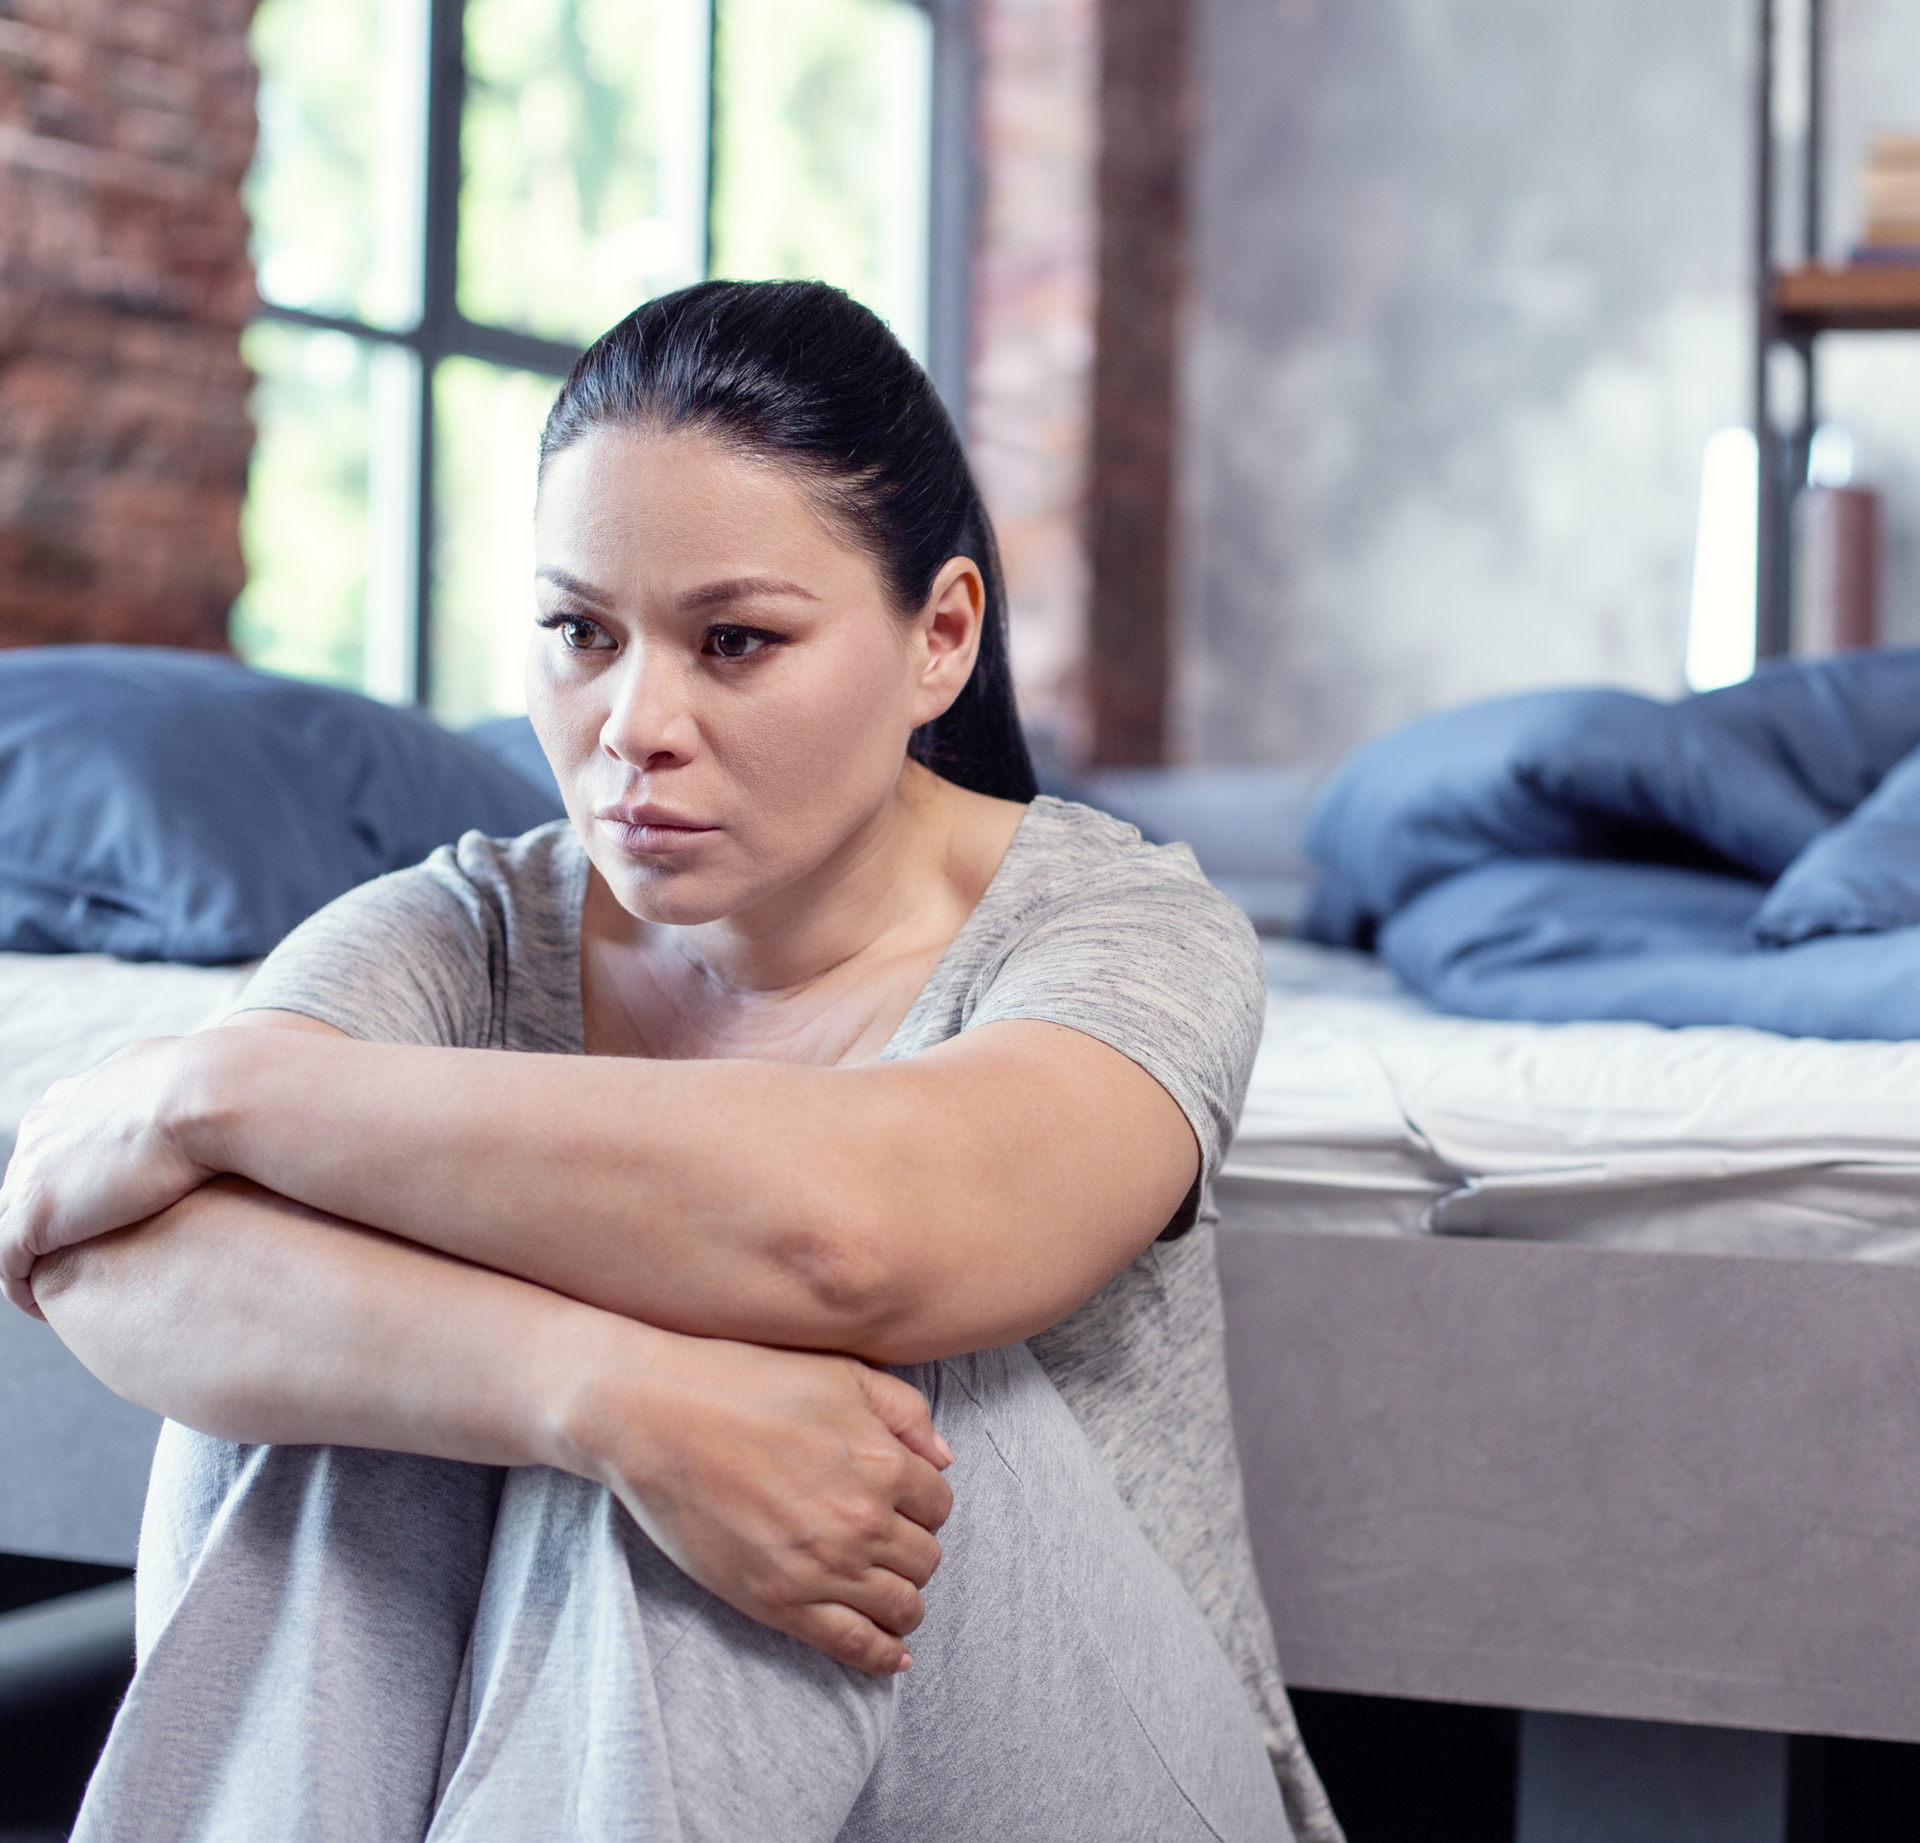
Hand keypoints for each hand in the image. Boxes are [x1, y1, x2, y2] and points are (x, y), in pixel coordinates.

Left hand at [1, 1037, 214, 1317]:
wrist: (213, 1092)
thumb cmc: (225, 1087)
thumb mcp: (195, 1084)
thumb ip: (184, 1102)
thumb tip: (223, 1108)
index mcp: (77, 1096)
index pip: (55, 1148)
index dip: (74, 1186)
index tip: (100, 1213)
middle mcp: (44, 1128)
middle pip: (25, 1185)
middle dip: (48, 1222)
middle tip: (81, 1256)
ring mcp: (33, 1170)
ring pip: (8, 1226)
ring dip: (32, 1259)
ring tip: (62, 1292)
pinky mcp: (34, 1214)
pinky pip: (7, 1264)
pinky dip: (21, 1289)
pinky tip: (48, 1310)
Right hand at [557, 1328, 954, 1677]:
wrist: (656, 1414)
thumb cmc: (745, 1381)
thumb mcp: (839, 1373)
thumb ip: (904, 1411)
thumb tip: (943, 1457)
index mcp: (882, 1462)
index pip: (939, 1503)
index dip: (923, 1500)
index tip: (901, 1499)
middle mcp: (862, 1521)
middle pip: (926, 1557)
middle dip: (914, 1547)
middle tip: (887, 1537)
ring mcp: (821, 1568)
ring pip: (901, 1605)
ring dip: (904, 1598)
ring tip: (889, 1589)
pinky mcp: (778, 1602)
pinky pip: (853, 1646)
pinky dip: (882, 1655)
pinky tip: (892, 1654)